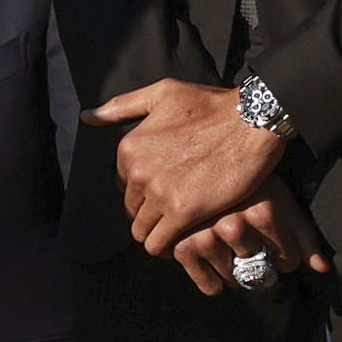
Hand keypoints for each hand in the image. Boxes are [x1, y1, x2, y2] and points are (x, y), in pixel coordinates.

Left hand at [94, 78, 283, 254]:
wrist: (254, 119)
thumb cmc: (212, 105)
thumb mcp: (161, 94)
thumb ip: (122, 107)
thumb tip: (87, 116)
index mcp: (129, 148)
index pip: (123, 185)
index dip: (142, 192)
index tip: (163, 193)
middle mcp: (138, 171)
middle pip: (132, 209)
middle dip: (149, 214)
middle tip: (173, 214)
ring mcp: (160, 193)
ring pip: (142, 231)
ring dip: (157, 234)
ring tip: (178, 231)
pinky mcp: (185, 212)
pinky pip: (160, 243)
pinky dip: (167, 247)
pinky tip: (182, 242)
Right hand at [168, 179, 331, 299]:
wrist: (208, 158)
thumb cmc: (251, 182)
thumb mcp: (281, 201)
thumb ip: (304, 235)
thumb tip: (322, 269)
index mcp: (263, 212)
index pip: (287, 259)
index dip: (287, 259)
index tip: (280, 252)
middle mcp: (233, 225)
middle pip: (258, 270)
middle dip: (260, 266)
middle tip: (253, 254)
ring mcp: (204, 235)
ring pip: (233, 278)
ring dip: (236, 274)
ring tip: (233, 256)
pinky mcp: (181, 244)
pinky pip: (208, 284)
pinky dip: (213, 283)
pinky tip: (215, 267)